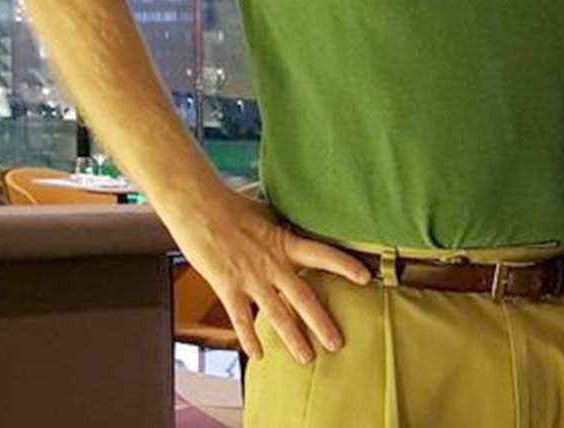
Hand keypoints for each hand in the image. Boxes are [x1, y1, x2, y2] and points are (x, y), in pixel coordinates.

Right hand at [168, 189, 371, 363]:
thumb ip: (281, 230)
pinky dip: (250, 338)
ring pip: (277, 315)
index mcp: (285, 242)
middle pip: (304, 298)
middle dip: (321, 324)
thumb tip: (295, 231)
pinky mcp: (227, 287)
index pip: (323, 254)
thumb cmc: (230, 205)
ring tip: (307, 358)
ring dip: (293, 338)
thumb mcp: (266, 214)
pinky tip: (258, 355)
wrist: (198, 206)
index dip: (345, 266)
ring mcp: (250, 278)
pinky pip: (241, 319)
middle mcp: (273, 263)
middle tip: (337, 344)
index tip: (366, 278)